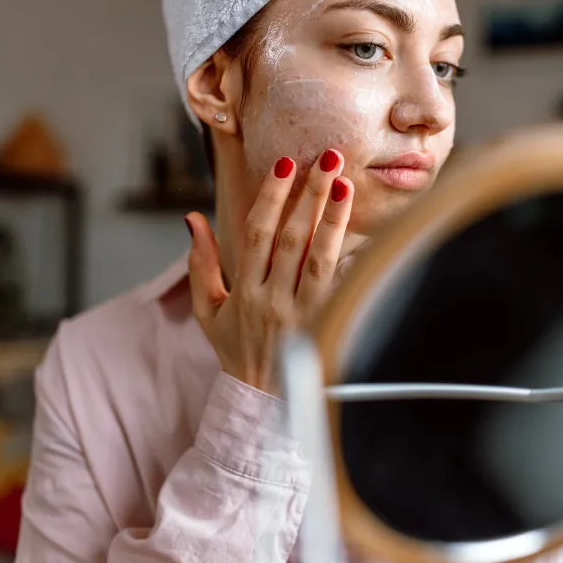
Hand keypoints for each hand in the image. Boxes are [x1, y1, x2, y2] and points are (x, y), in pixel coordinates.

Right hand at [185, 149, 352, 393]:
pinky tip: (370, 235)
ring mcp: (301, 315)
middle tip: (328, 159)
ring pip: (319, 259)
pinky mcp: (326, 327)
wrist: (261, 404)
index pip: (257, 235)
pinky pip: (342, 289)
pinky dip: (354, 261)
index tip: (285, 165)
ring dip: (333, 219)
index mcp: (242, 292)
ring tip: (346, 184)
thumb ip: (200, 264)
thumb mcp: (208, 311)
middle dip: (309, 195)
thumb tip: (192, 219)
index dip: (271, 198)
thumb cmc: (235, 350)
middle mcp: (271, 300)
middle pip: (292, 239)